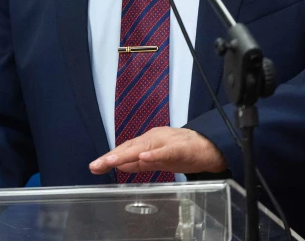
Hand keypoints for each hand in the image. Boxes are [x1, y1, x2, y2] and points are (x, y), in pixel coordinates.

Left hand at [89, 126, 226, 174]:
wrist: (210, 147)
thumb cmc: (184, 151)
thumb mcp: (158, 158)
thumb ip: (140, 162)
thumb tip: (120, 166)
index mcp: (148, 142)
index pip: (125, 150)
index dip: (109, 157)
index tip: (94, 166)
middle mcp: (154, 139)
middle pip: (129, 147)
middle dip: (111, 157)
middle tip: (95, 165)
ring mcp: (166, 142)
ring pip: (143, 147)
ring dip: (126, 154)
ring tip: (111, 161)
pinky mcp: (180, 147)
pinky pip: (166, 151)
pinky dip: (154, 154)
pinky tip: (143, 157)